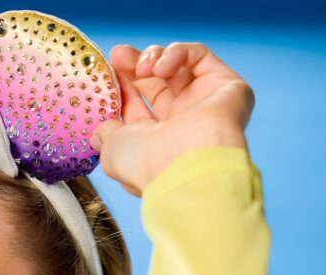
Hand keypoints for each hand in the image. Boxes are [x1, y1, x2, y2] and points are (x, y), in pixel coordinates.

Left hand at [91, 42, 255, 196]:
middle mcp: (181, 124)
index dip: (121, 86)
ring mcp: (205, 105)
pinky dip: (177, 53)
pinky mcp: (226, 87)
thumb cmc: (146, 166)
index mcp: (155, 142)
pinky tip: (161, 68)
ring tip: (144, 69)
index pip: (137, 106)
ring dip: (154, 58)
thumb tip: (99, 131)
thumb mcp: (112, 151)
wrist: (187, 169)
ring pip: (178, 67)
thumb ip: (106, 134)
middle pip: (156, 83)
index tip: (107, 71)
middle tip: (118, 55)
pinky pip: (200, 57)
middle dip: (134, 66)